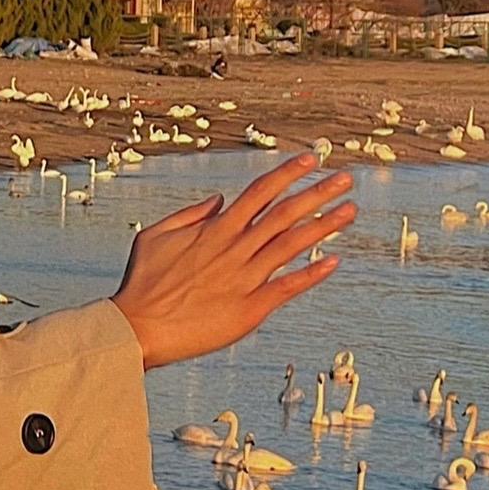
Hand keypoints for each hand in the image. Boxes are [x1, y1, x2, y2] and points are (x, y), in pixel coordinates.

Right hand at [110, 157, 355, 371]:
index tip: (310, 160)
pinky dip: (311, 274)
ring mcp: (245, 279)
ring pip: (292, 245)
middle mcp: (235, 249)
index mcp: (215, 229)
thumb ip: (190, 214)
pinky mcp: (249, 309)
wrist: (138, 329)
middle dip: (318, 193)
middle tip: (345, 179)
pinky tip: (334, 262)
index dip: (288, 173)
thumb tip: (219, 199)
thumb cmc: (142, 282)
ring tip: (350, 211)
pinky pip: (287, 288)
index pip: (259, 192)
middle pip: (285, 213)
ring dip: (324, 226)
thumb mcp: (154, 236)